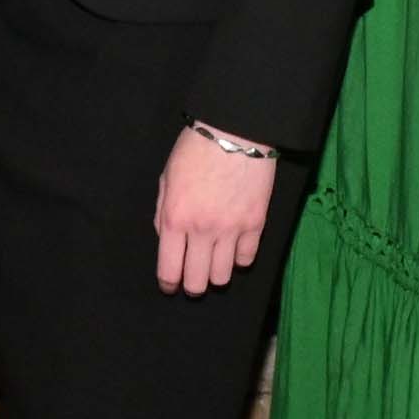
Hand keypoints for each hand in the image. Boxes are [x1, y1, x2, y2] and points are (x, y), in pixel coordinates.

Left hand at [153, 127, 277, 295]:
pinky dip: (239, 259)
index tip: (170, 285)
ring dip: (216, 274)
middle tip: (193, 279)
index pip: (170, 269)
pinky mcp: (256, 224)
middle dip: (192, 286)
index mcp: (175, 219)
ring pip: (223, 276)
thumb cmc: (194, 150)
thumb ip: (163, 212)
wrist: (235, 132)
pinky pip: (247, 259)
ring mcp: (231, 230)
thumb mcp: (167, 178)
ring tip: (214, 262)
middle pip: (198, 282)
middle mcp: (202, 230)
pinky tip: (234, 248)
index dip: (169, 284)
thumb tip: (167, 239)